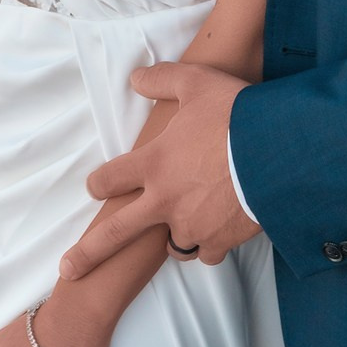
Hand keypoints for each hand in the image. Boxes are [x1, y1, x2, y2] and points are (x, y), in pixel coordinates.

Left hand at [59, 61, 257, 279]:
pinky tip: (217, 234)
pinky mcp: (219, 241)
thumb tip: (135, 78)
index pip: (112, 178)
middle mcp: (164, 200)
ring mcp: (191, 225)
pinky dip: (210, 245)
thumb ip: (162, 80)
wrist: (277, 152)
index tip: (92, 187)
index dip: (99, 182)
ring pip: (171, 243)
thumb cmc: (235, 115)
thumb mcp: (195, 83)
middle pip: (116, 232)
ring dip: (170, 237)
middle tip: (69, 269)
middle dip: (89, 252)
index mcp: (154, 164)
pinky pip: (207, 252)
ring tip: (176, 234)